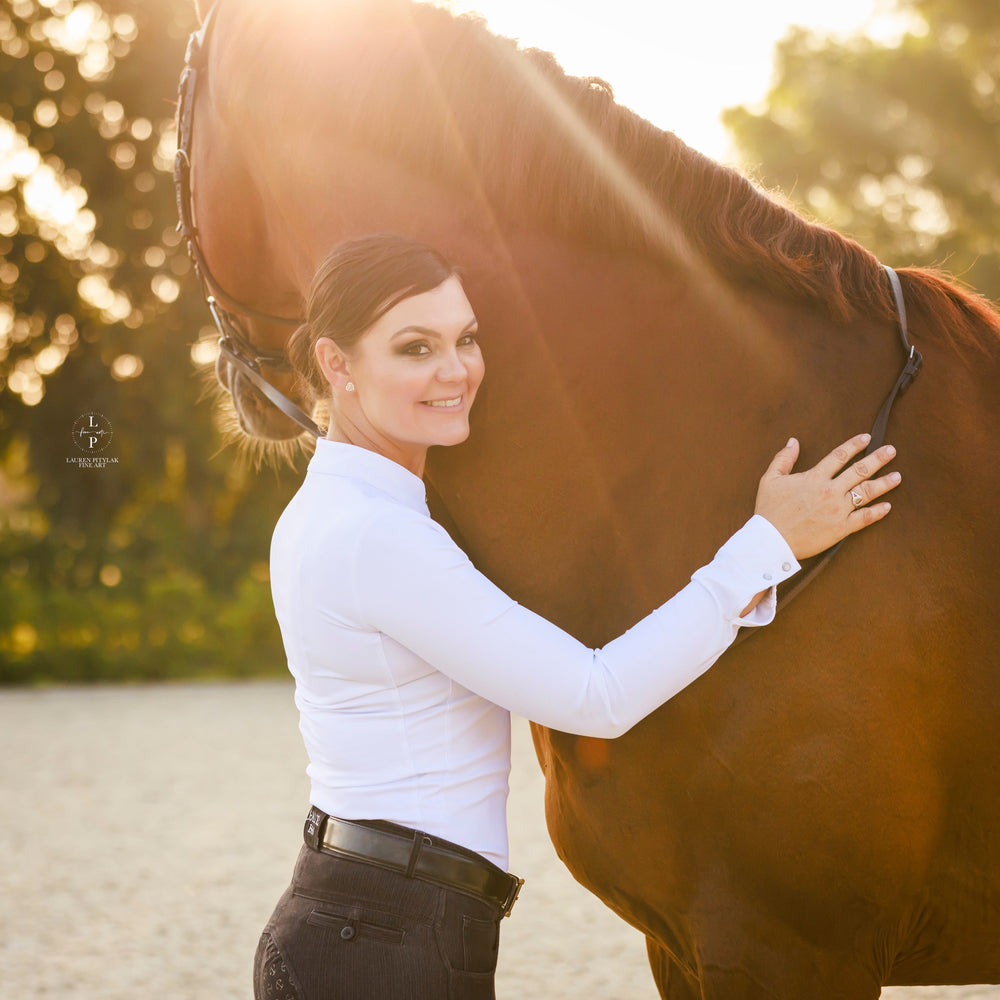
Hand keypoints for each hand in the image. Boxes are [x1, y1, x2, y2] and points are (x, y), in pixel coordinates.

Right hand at [754, 434, 900, 559]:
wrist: (771, 540)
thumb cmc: (769, 510)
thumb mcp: (770, 479)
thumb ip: (783, 458)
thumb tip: (793, 441)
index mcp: (814, 477)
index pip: (839, 456)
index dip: (854, 445)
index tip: (867, 438)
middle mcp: (830, 491)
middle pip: (860, 470)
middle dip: (878, 458)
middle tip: (891, 451)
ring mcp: (838, 510)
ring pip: (866, 492)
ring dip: (884, 483)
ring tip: (897, 476)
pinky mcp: (840, 528)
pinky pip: (864, 518)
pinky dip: (877, 512)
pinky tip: (888, 506)